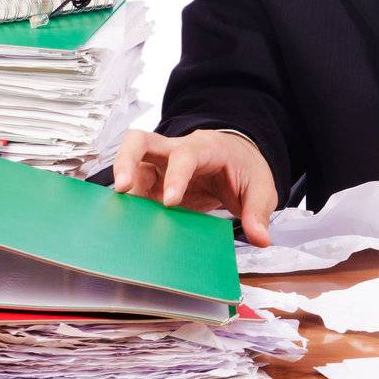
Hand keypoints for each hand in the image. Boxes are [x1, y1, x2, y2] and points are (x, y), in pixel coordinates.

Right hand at [111, 129, 275, 247]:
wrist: (237, 158)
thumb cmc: (244, 168)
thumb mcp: (260, 188)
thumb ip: (258, 211)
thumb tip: (260, 238)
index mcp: (205, 148)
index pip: (185, 156)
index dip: (176, 176)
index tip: (171, 202)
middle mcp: (175, 151)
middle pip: (140, 140)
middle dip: (126, 160)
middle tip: (122, 188)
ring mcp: (159, 165)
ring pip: (129, 162)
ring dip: (122, 185)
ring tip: (118, 213)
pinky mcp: (151, 182)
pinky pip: (133, 187)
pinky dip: (126, 203)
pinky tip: (125, 222)